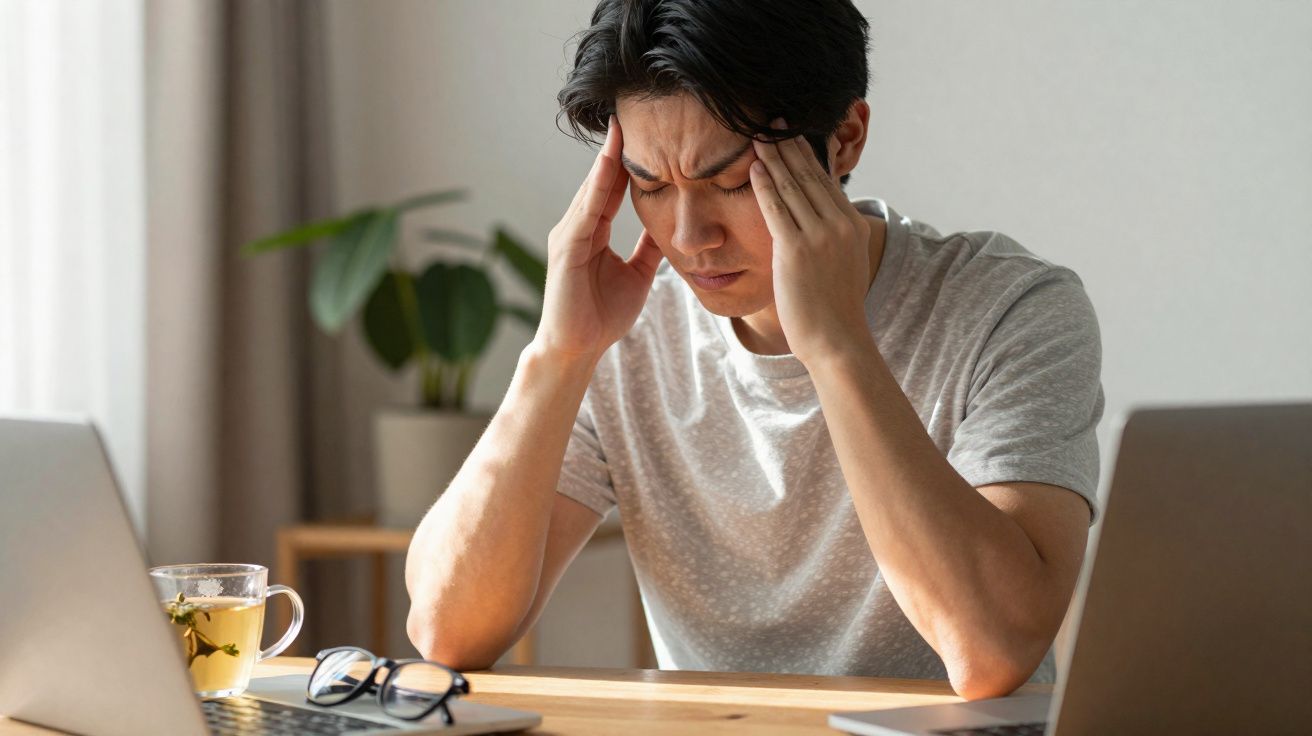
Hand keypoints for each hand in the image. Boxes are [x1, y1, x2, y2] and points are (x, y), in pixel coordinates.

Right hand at [535, 114, 664, 363]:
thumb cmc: (602, 316)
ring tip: (621, 126)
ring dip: (607, 157)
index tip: (647, 132)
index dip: (628, 160)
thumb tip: (668, 225)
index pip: (613, 187)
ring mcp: (568, 234)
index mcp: (593, 232)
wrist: (578, 349)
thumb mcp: (637, 274)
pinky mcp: (566, 247)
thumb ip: (648, 248)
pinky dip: (598, 186)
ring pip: (592, 188)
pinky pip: (586, 210)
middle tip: (633, 112)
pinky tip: (611, 163)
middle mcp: (577, 226)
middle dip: (616, 148)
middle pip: (601, 180)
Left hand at [749, 118, 872, 365]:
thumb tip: (819, 226)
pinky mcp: (796, 250)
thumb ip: (832, 240)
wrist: (836, 340)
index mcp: (852, 226)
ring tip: (757, 136)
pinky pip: (776, 208)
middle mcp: (839, 225)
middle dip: (790, 146)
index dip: (807, 155)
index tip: (792, 135)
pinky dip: (764, 184)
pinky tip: (753, 167)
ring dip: (773, 157)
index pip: (826, 181)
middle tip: (773, 122)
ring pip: (792, 186)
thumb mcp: (842, 266)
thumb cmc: (834, 310)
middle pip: (810, 175)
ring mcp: (819, 236)